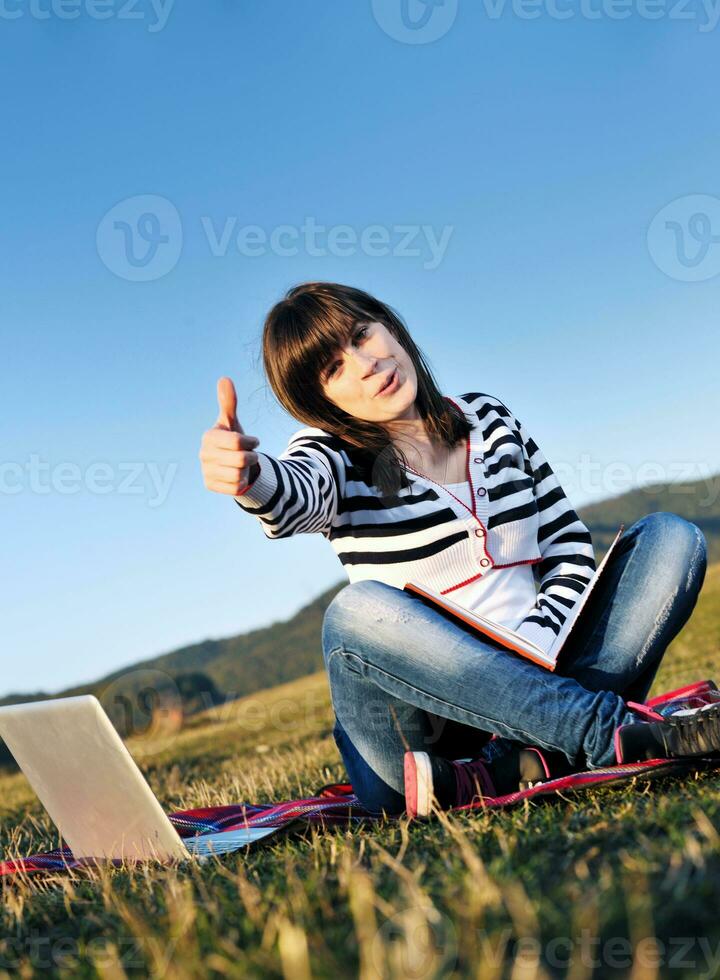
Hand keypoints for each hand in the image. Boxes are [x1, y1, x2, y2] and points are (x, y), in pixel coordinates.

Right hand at [199, 377, 260, 497]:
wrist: (232, 463)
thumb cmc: (234, 438)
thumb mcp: (233, 422)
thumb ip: (229, 402)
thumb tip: (224, 378)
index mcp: (209, 436)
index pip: (238, 442)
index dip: (251, 442)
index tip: (253, 442)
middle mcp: (203, 454)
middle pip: (240, 459)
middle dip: (251, 457)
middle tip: (250, 455)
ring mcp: (205, 470)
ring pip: (238, 475)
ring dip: (246, 471)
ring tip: (242, 465)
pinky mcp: (209, 485)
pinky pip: (235, 488)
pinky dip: (241, 483)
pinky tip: (238, 476)